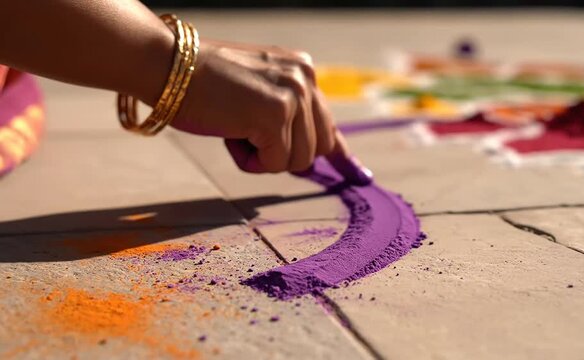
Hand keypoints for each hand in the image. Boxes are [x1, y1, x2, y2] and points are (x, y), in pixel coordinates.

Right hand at [169, 39, 371, 183]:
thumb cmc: (203, 85)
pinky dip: (250, 161)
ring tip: (234, 127)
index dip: (341, 153)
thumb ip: (288, 118)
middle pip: (316, 149)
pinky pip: (275, 164)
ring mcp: (293, 95)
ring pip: (298, 161)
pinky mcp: (276, 115)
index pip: (329, 121)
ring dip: (264, 157)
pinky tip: (230, 133)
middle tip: (246, 133)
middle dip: (283, 154)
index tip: (360, 175)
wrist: (167, 66)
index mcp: (303, 71)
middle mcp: (305, 79)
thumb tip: (316, 158)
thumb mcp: (256, 94)